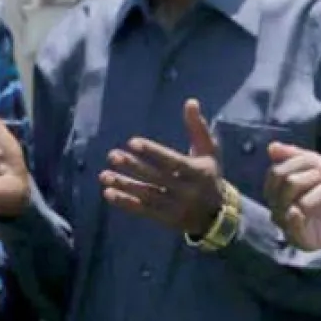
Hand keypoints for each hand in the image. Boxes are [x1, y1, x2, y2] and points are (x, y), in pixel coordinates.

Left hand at [99, 99, 224, 237]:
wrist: (217, 214)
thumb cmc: (209, 175)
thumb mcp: (209, 152)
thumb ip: (198, 128)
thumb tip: (190, 101)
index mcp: (198, 172)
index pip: (172, 161)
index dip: (152, 152)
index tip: (132, 142)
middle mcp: (188, 191)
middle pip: (156, 177)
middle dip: (133, 166)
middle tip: (112, 155)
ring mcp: (176, 207)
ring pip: (147, 194)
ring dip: (124, 185)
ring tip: (104, 175)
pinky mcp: (166, 219)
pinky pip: (143, 210)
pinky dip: (125, 202)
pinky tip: (108, 192)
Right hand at [264, 143, 320, 250]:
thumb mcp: (316, 164)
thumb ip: (294, 156)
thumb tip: (271, 147)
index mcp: (278, 193)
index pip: (276, 172)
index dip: (298, 163)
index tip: (316, 165)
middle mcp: (278, 210)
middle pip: (285, 183)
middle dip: (311, 175)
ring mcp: (289, 227)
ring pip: (294, 201)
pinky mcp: (302, 242)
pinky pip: (292, 228)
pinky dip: (296, 217)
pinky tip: (298, 211)